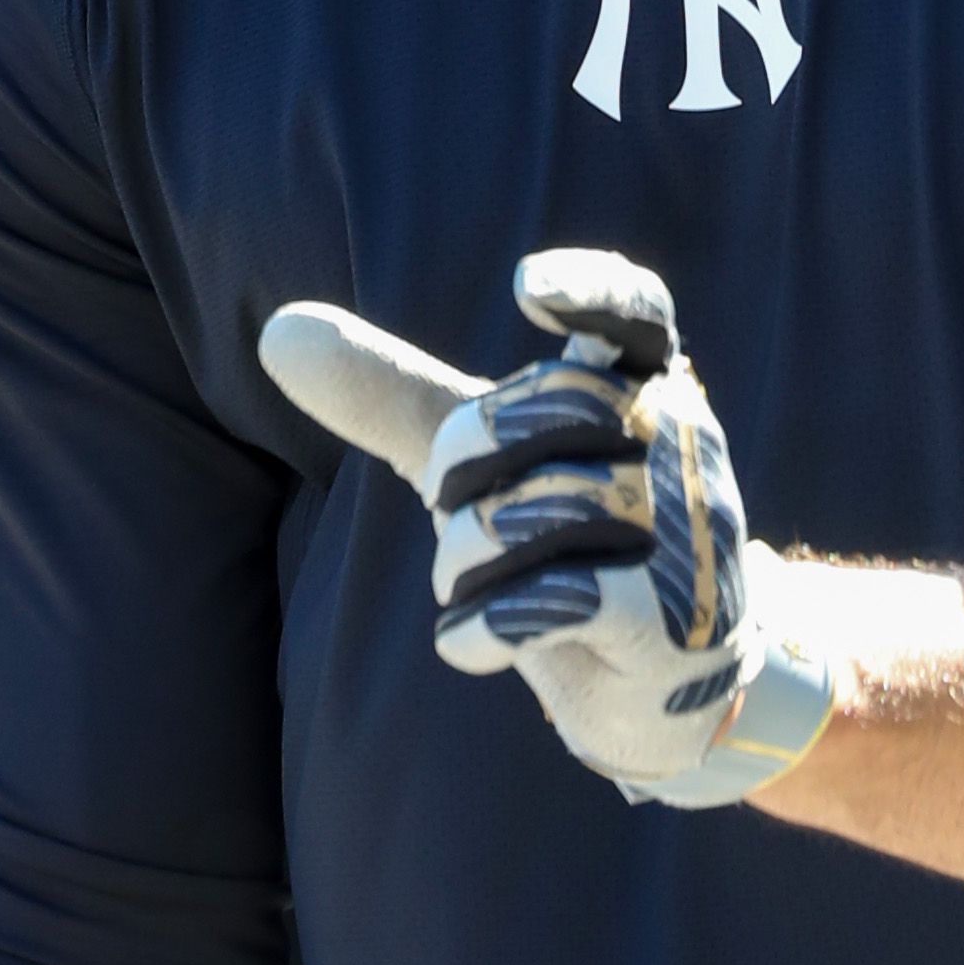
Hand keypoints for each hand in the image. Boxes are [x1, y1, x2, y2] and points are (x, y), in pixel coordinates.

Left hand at [259, 250, 833, 803]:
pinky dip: (481, 629)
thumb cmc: (561, 539)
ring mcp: (687, 529)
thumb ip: (391, 396)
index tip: (524, 287)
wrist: (659, 677)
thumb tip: (276, 328)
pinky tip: (474, 643)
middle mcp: (680, 440)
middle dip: (461, 465)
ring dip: (463, 565)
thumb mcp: (478, 465)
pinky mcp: (672, 618)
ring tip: (470, 589)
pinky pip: (552, 602)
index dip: (590, 291)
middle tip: (451, 510)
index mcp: (640, 384)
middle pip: (545, 412)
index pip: (636, 313)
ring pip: (534, 515)